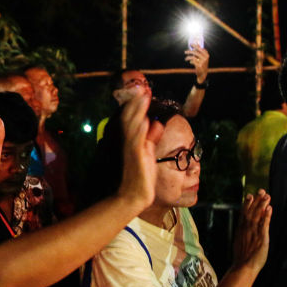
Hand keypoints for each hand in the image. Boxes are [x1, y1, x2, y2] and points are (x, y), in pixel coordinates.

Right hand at [116, 86, 162, 207]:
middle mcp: (130, 143)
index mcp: (132, 141)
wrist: (134, 196)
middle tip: (142, 90)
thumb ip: (151, 138)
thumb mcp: (148, 153)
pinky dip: (141, 131)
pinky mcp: (137, 158)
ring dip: (138, 112)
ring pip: (133, 127)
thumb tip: (156, 123)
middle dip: (136, 104)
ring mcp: (132, 150)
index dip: (136, 106)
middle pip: (130, 119)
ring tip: (143, 98)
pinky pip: (137, 142)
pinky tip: (144, 121)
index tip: (142, 92)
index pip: (132, 119)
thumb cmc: (141, 176)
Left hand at [184, 46, 209, 83]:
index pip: (200, 48)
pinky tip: (190, 62)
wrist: (203, 73)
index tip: (190, 44)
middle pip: (196, 52)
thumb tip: (197, 43)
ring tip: (186, 58)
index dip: (195, 45)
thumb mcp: (202, 57)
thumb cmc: (202, 64)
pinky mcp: (199, 65)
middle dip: (189, 51)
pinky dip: (190, 61)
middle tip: (185, 52)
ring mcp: (203, 61)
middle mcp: (205, 57)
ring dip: (188, 57)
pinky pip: (192, 61)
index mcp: (207, 55)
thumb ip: (200, 51)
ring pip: (193, 56)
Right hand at [233, 190, 270, 272]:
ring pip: (257, 215)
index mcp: (241, 229)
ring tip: (267, 196)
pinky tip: (269, 209)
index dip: (247, 204)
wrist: (243, 266)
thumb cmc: (242, 257)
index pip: (244, 213)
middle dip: (256, 201)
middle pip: (251, 211)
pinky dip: (266, 216)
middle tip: (261, 191)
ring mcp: (253, 232)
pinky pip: (264, 224)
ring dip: (262, 205)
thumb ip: (242, 234)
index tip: (250, 195)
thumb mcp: (239, 242)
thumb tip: (242, 228)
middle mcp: (246, 228)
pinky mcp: (261, 237)